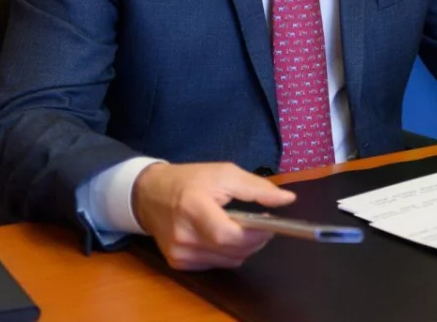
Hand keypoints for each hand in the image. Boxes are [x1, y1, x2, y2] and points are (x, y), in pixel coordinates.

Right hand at [131, 162, 295, 270]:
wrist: (148, 194)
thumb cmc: (189, 180)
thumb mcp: (223, 172)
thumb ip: (256, 188)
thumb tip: (287, 200)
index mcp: (193, 207)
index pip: (228, 234)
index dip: (255, 235)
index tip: (270, 224)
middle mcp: (183, 235)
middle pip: (232, 251)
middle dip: (254, 240)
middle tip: (260, 223)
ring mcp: (179, 253)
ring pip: (228, 261)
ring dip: (242, 247)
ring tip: (240, 226)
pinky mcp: (178, 263)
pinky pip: (216, 264)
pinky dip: (227, 252)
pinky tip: (222, 235)